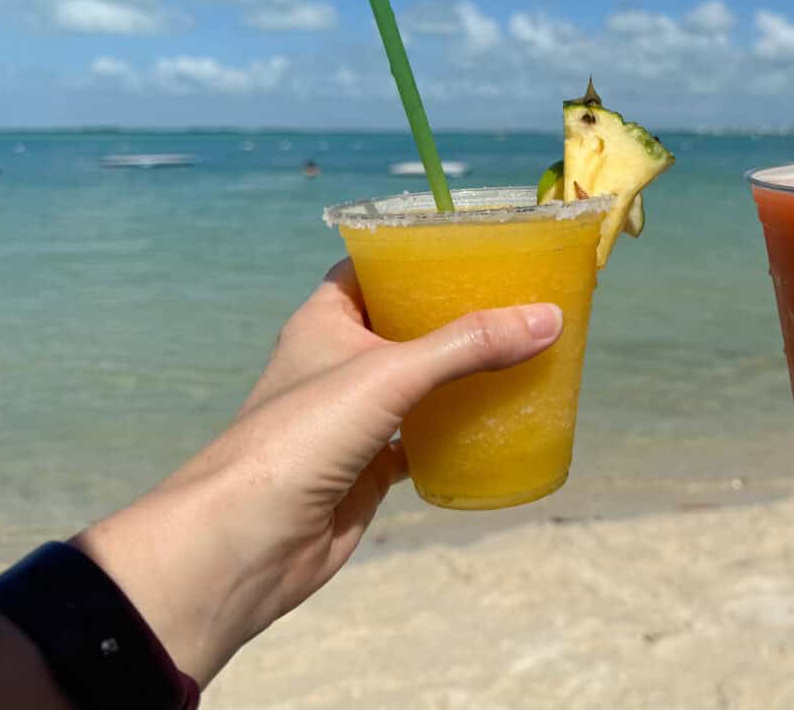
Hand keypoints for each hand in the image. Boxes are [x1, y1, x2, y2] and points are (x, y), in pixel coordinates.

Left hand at [73, 260, 563, 685]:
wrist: (246, 543)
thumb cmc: (300, 438)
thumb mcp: (390, 374)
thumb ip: (468, 346)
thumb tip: (547, 318)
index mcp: (325, 320)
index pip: (371, 269)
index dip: (414, 254)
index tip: (472, 249)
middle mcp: (336, 362)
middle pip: (404, 325)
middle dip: (455, 317)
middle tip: (515, 303)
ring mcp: (352, 418)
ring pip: (417, 385)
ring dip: (461, 376)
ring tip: (520, 355)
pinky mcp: (367, 468)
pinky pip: (423, 439)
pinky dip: (456, 433)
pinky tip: (497, 425)